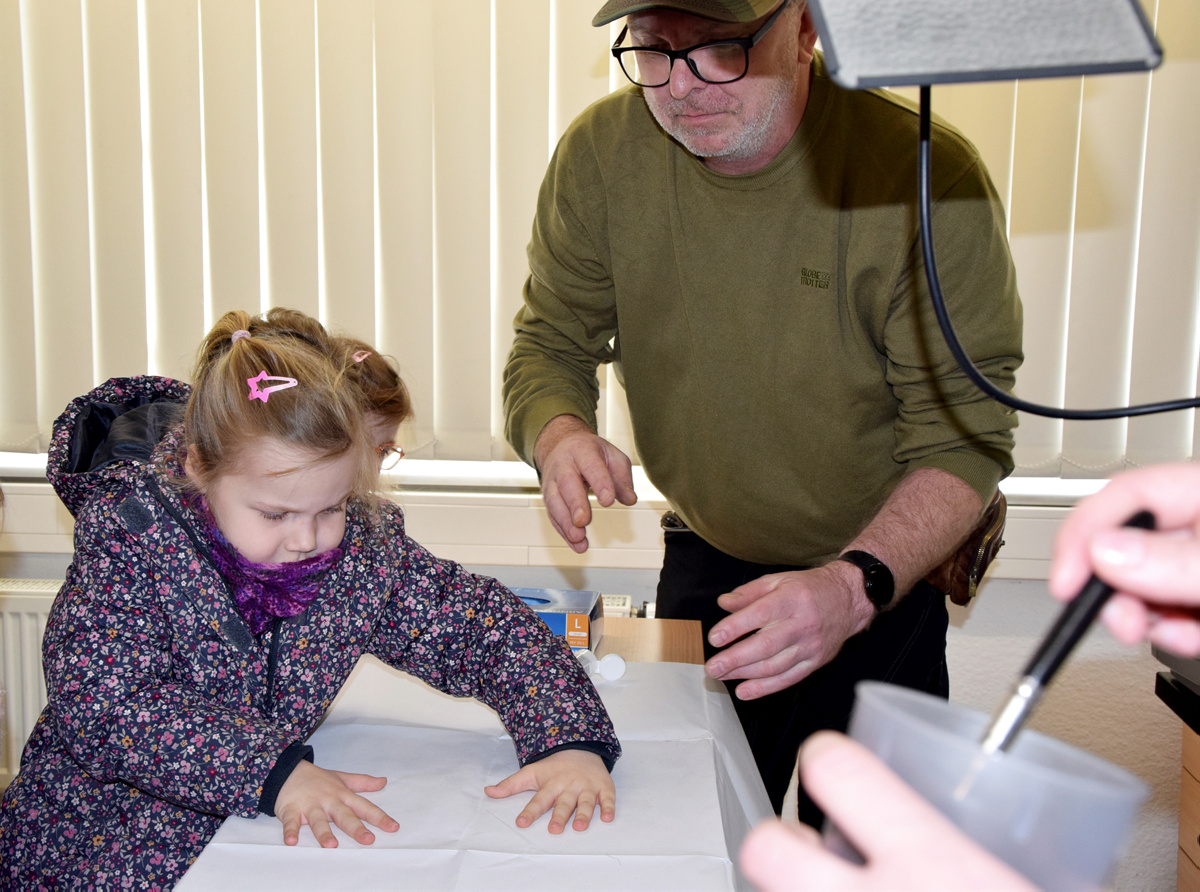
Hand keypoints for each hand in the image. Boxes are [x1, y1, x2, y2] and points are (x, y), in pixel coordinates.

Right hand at [273, 760, 399, 847]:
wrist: (287, 770)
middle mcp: (328, 801)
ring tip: (331, 845)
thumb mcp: (342, 778)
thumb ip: (362, 782)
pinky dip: (290, 831)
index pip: (364, 807)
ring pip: (318, 821)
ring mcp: (310, 806)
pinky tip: (291, 841)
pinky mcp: (291, 810)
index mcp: (342, 795)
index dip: (379, 817)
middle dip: (356, 828)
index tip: (393, 827)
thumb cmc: (317, 779)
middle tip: (368, 839)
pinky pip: (291, 822)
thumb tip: (383, 781)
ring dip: (324, 833)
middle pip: (344, 816)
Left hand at [484, 749, 615, 832]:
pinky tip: (608, 817)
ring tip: (580, 827)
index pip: (538, 800)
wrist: (580, 747)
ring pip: (586, 802)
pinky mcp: (604, 786)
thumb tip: (488, 792)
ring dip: (584, 814)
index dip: (530, 811)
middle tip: (554, 829)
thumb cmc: (553, 767)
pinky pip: (608, 798)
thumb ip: (511, 785)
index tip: (521, 822)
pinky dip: (609, 807)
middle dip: (560, 815)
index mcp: (550, 784)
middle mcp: (569, 786)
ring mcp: (587, 786)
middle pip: (564, 802)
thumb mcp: (531, 773)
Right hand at [533, 414, 636, 552]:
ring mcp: (552, 481)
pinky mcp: (547, 497)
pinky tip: (576, 544)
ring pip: (554, 502)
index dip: (599, 483)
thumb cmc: (590, 452)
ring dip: (565, 523)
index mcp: (582, 450)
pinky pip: (553, 515)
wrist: (560, 444)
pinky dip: (563, 531)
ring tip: (578, 538)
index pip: (591, 466)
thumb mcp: (612, 456)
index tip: (608, 500)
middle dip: (574, 504)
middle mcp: (563, 465)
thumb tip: (630, 499)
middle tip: (583, 521)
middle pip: (567, 483)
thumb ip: (622, 478)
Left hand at [705, 564, 874, 699]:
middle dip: (735, 659)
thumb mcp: (779, 580)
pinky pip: (788, 678)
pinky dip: (765, 688)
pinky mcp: (815, 662)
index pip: (760, 614)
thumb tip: (724, 603)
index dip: (736, 627)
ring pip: (774, 665)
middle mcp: (802, 624)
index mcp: (791, 599)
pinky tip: (744, 691)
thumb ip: (749, 592)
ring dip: (745, 674)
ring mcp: (810, 646)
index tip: (714, 638)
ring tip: (721, 676)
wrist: (848, 600)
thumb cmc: (808, 589)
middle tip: (712, 667)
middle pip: (765, 645)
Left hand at [739, 732, 1034, 890]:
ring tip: (838, 884)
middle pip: (768, 847)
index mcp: (931, 859)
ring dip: (804, 887)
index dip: (827, 756)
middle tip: (809, 840)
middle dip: (777, 839)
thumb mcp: (1028, 877)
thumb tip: (1011, 821)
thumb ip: (996, 841)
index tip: (830, 756)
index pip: (836, 769)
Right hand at [1049, 462, 1199, 655]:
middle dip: (1115, 592)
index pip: (1122, 496)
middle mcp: (1192, 520)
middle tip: (1123, 624)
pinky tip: (1189, 635)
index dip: (1083, 537)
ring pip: (1141, 585)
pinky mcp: (1198, 590)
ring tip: (1175, 634)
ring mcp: (1194, 558)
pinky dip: (1172, 631)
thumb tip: (1103, 552)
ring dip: (1147, 619)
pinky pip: (1168, 610)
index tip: (1066, 584)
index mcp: (1197, 491)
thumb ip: (1170, 559)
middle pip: (1123, 547)